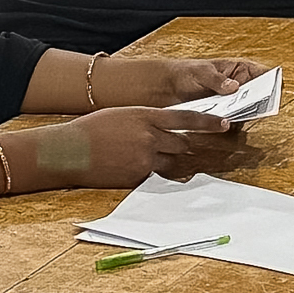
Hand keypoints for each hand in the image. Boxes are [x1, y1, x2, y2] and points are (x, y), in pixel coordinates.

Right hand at [32, 107, 242, 187]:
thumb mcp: (122, 115)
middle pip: (181, 144)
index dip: (208, 123)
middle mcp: (150, 137)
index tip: (225, 124)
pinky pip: (152, 176)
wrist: (68, 150)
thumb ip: (145, 121)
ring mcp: (144, 159)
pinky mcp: (136, 177)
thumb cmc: (91, 129)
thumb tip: (160, 129)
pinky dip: (146, 172)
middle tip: (174, 146)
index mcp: (146, 116)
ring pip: (169, 162)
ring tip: (144, 157)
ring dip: (164, 160)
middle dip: (180, 146)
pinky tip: (127, 167)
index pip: (186, 119)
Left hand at [94, 55, 269, 108]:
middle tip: (256, 107)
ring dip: (244, 114)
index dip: (273, 82)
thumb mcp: (200, 72)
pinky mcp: (222, 115)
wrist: (166, 88)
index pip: (265, 73)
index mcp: (240, 68)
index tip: (273, 91)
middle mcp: (240, 85)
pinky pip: (233, 121)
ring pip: (247, 110)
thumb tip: (233, 87)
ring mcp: (232, 101)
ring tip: (237, 115)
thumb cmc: (184, 73)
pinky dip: (231, 123)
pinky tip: (225, 123)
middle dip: (259, 101)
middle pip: (259, 94)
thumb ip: (217, 80)